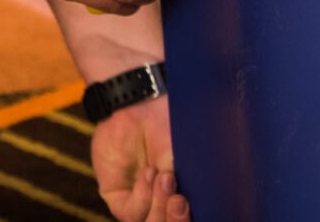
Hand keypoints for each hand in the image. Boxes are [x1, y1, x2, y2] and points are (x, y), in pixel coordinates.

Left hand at [92, 96, 188, 220]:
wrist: (139, 108)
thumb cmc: (166, 128)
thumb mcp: (185, 158)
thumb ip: (191, 185)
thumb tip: (200, 205)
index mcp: (182, 198)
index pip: (187, 219)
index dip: (190, 217)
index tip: (190, 201)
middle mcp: (162, 206)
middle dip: (175, 219)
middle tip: (178, 199)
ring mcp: (141, 205)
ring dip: (159, 204)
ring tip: (163, 176)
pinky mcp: (119, 199)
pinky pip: (131, 213)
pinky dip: (142, 196)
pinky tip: (147, 173)